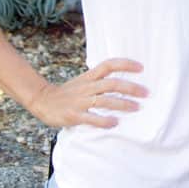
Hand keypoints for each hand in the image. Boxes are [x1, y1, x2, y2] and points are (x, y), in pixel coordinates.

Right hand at [27, 58, 146, 128]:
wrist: (42, 100)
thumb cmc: (67, 93)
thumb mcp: (83, 81)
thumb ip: (100, 80)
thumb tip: (125, 83)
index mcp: (89, 77)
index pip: (108, 65)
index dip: (125, 64)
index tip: (141, 68)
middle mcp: (86, 87)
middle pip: (111, 83)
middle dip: (131, 88)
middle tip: (147, 93)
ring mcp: (80, 101)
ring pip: (104, 100)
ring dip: (122, 104)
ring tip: (137, 108)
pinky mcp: (74, 115)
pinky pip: (91, 118)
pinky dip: (104, 121)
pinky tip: (115, 123)